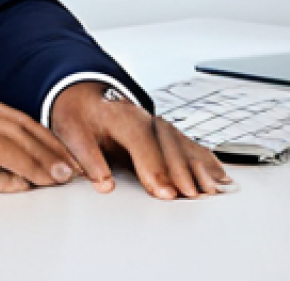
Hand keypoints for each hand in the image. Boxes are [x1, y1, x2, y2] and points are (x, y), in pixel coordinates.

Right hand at [0, 88, 82, 192]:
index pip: (13, 116)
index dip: (43, 135)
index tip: (64, 151)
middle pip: (16, 131)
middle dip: (50, 151)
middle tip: (74, 169)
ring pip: (3, 148)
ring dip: (35, 165)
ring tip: (56, 180)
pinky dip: (1, 178)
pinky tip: (18, 188)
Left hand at [50, 81, 235, 199]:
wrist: (83, 94)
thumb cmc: (78, 113)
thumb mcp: (70, 131)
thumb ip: (87, 158)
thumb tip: (104, 184)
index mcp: (117, 114)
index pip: (139, 139)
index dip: (153, 165)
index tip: (163, 191)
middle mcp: (142, 116)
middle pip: (166, 141)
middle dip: (180, 169)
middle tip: (191, 196)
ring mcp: (156, 123)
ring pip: (181, 142)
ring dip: (198, 166)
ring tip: (212, 190)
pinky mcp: (164, 132)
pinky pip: (188, 144)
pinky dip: (205, 160)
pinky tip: (220, 176)